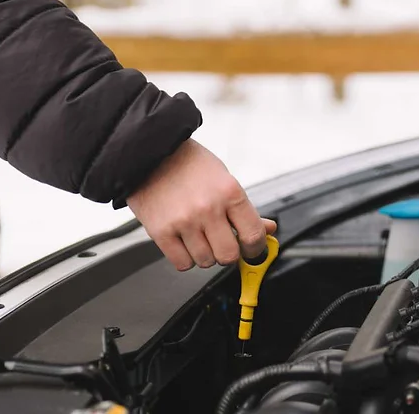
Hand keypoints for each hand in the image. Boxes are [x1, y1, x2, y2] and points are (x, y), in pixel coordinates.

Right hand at [127, 139, 276, 270]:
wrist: (151, 153)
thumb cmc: (189, 164)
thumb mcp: (224, 179)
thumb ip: (245, 209)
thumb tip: (267, 229)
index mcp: (229, 192)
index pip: (253, 235)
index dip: (255, 248)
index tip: (251, 249)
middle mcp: (208, 208)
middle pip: (229, 255)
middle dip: (228, 253)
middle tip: (222, 243)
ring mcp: (184, 222)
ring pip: (205, 262)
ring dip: (205, 254)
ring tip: (198, 236)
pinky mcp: (161, 232)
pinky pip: (182, 263)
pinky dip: (185, 258)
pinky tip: (184, 241)